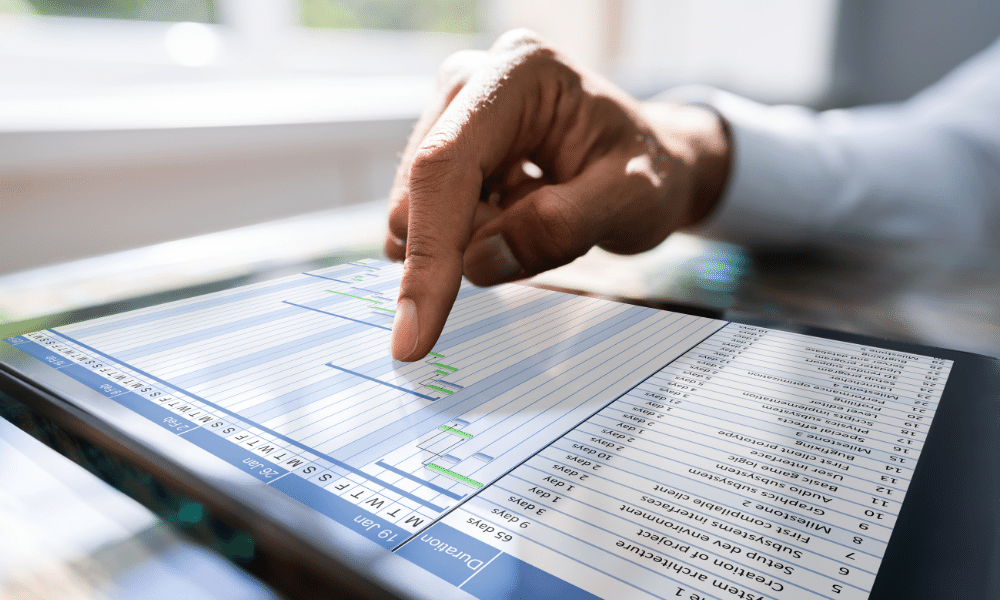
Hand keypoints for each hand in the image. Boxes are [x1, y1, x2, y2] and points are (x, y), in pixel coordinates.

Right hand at [386, 29, 730, 360]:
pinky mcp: (440, 145)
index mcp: (520, 72)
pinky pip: (426, 218)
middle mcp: (472, 79)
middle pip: (420, 192)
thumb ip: (564, 227)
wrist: (650, 163)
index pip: (446, 165)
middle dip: (468, 244)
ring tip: (536, 215)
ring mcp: (450, 111)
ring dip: (474, 241)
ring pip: (417, 212)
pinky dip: (468, 238)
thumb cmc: (646, 174)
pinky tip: (513, 216)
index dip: (427, 253)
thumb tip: (479, 262)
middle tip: (543, 237)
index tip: (413, 338)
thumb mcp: (633, 201)